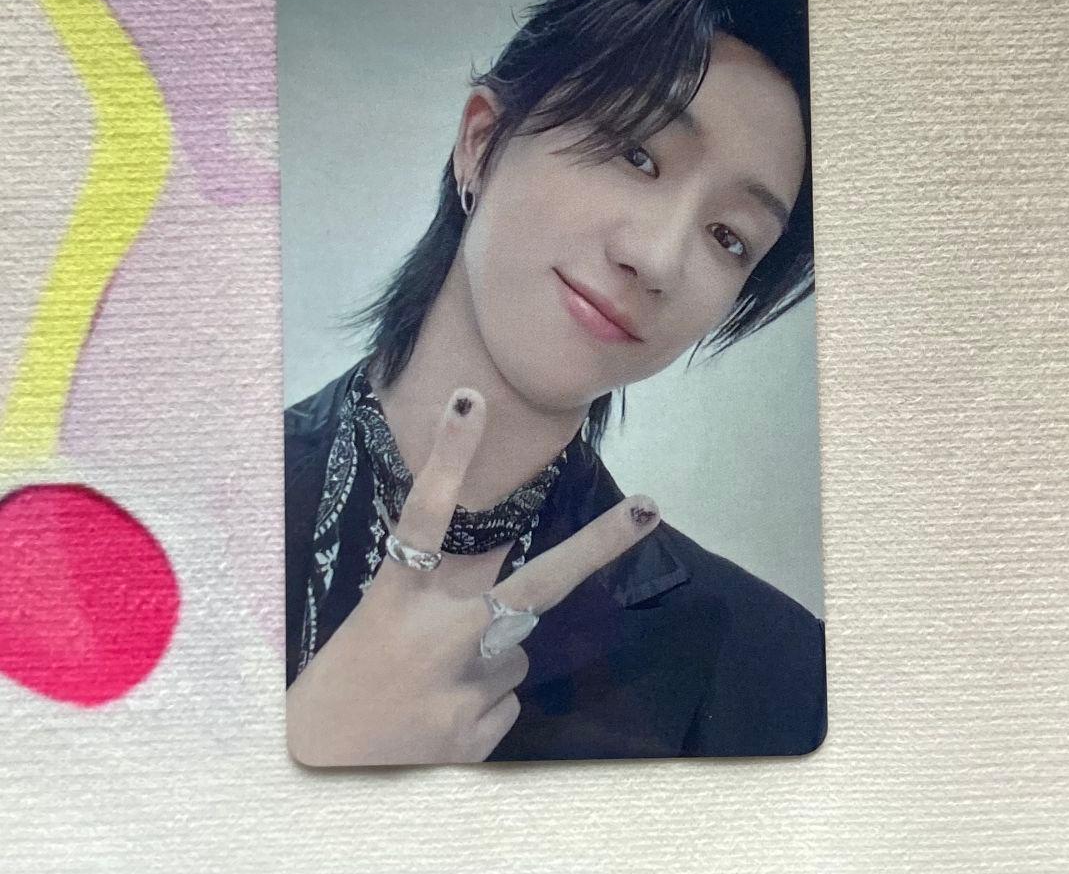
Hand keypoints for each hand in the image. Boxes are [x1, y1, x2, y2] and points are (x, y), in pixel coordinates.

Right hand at [286, 386, 660, 765]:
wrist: (313, 772)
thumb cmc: (344, 683)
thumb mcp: (378, 624)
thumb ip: (439, 598)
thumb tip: (507, 588)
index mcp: (397, 599)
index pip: (425, 516)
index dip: (448, 456)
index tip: (469, 400)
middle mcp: (438, 639)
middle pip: (534, 585)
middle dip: (598, 546)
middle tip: (650, 508)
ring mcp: (464, 690)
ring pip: (516, 652)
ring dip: (489, 660)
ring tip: (433, 686)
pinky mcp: (478, 736)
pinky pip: (505, 699)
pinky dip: (482, 702)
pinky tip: (440, 717)